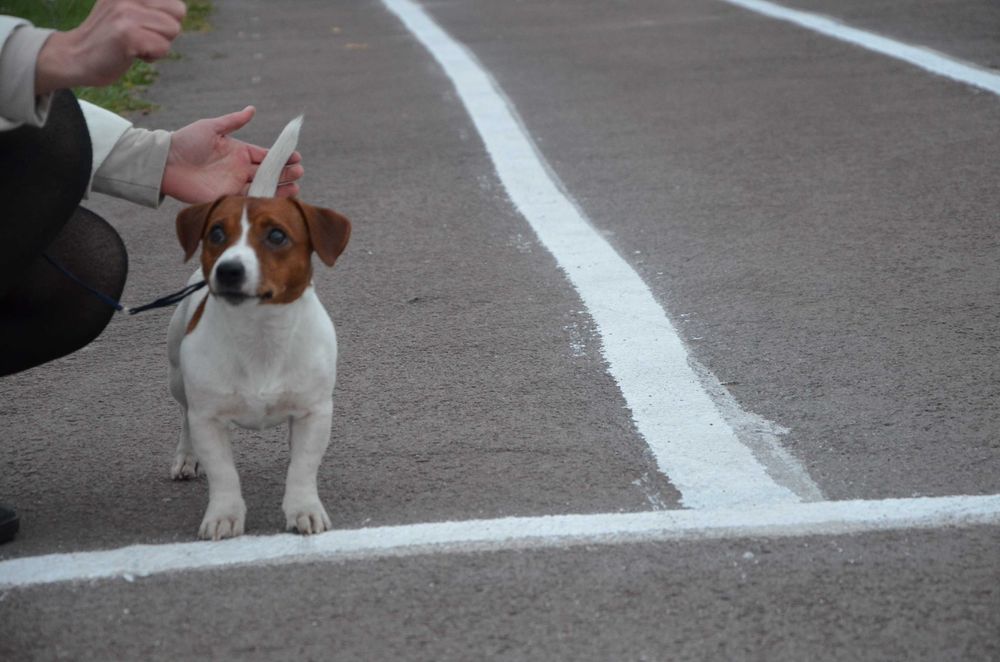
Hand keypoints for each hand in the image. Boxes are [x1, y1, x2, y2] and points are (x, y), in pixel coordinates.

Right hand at [36, 0, 186, 94]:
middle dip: (166, 30)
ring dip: (158, 44)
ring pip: (173, 30)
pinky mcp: (127, 34)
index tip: (144, 25)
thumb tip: (179, 9)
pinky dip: (151, 56)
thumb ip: (149, 6)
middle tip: (142, 36)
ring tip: (135, 44)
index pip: (175, 2)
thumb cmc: (107, 38)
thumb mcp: (126, 8)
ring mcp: (126, 13)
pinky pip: (162, 48)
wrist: (75, 56)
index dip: (166, 19)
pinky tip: (131, 53)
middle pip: (178, 12)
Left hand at [161, 106, 304, 202]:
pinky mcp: (227, 197)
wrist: (166, 164)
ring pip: (263, 186)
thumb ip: (233, 121)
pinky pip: (250, 199)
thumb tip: (252, 109)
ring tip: (297, 188)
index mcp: (238, 151)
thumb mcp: (211, 127)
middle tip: (300, 172)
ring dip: (280, 188)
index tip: (296, 156)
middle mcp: (239, 168)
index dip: (281, 156)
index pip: (265, 155)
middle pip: (268, 172)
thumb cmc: (186, 142)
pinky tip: (279, 199)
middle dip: (286, 173)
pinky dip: (265, 199)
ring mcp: (234, 184)